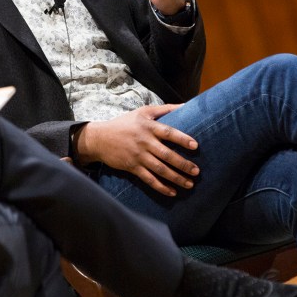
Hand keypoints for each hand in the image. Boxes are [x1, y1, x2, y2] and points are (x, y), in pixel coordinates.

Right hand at [75, 104, 199, 196]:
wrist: (100, 138)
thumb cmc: (124, 123)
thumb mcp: (143, 112)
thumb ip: (165, 109)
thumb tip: (186, 105)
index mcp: (148, 127)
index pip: (168, 133)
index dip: (182, 139)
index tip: (195, 146)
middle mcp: (144, 142)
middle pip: (167, 155)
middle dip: (183, 164)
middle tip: (197, 171)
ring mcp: (138, 156)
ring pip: (160, 169)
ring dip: (176, 178)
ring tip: (190, 184)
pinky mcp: (132, 167)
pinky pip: (149, 179)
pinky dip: (161, 187)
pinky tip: (172, 192)